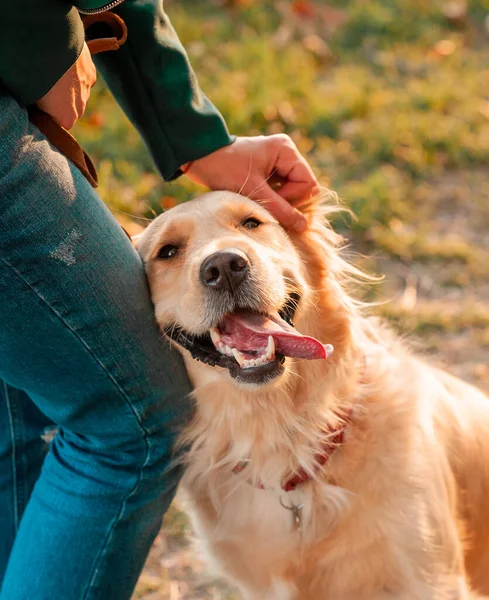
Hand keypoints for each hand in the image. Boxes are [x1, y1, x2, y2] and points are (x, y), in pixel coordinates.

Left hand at [35, 42, 95, 129]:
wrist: (53, 47)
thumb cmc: (38, 75)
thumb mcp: (31, 96)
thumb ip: (40, 106)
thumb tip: (40, 102)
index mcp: (66, 119)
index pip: (57, 123)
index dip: (48, 114)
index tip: (38, 103)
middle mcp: (81, 109)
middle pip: (71, 110)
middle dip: (61, 102)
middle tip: (45, 87)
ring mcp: (88, 91)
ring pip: (79, 94)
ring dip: (69, 87)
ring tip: (54, 72)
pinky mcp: (92, 74)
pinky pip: (84, 79)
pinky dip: (76, 73)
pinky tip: (66, 63)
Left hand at [182, 135, 318, 231]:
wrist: (199, 157)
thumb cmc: (225, 169)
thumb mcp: (253, 191)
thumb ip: (280, 209)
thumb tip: (304, 226)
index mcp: (286, 150)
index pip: (307, 184)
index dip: (294, 200)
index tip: (271, 203)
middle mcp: (286, 153)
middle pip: (302, 188)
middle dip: (287, 202)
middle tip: (264, 205)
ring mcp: (278, 161)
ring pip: (292, 191)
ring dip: (278, 202)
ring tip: (258, 202)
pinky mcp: (269, 170)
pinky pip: (281, 190)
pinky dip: (272, 199)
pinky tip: (257, 199)